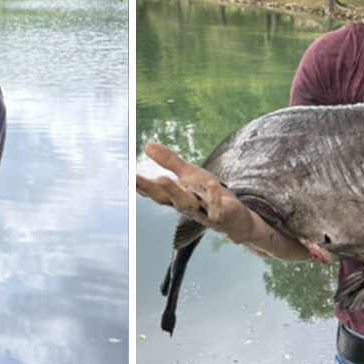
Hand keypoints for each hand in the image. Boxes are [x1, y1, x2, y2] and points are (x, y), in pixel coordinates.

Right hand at [136, 143, 257, 243]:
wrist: (234, 218)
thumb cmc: (207, 195)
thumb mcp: (189, 175)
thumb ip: (170, 162)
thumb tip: (147, 146)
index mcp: (175, 195)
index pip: (155, 191)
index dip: (141, 184)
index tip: (129, 176)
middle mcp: (184, 205)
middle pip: (164, 198)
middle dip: (149, 188)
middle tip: (134, 178)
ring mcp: (201, 212)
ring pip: (185, 204)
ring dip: (174, 192)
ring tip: (162, 177)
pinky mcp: (220, 216)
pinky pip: (215, 209)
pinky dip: (213, 197)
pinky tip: (212, 183)